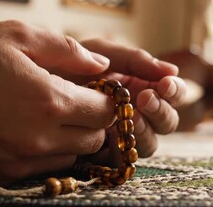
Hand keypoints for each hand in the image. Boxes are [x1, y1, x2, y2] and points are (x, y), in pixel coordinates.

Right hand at [0, 21, 116, 183]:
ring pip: (73, 155)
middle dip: (95, 119)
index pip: (106, 112)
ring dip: (75, 136)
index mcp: (49, 101)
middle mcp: (40, 138)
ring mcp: (20, 160)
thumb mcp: (17, 36)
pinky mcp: (1, 173)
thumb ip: (68, 50)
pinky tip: (34, 129)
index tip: (99, 89)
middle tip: (80, 100)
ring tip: (56, 114)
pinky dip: (51, 151)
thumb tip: (101, 66)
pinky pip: (46, 168)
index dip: (109, 99)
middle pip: (95, 138)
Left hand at [51, 39, 186, 164]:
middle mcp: (137, 112)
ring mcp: (122, 134)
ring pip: (150, 143)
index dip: (176, 90)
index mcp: (142, 86)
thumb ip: (136, 60)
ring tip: (128, 116)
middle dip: (160, 111)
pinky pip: (124, 158)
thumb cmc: (72, 63)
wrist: (36, 79)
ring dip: (144, 130)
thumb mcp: (104, 53)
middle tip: (143, 99)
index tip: (165, 84)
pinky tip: (112, 134)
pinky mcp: (105, 152)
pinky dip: (123, 147)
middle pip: (167, 122)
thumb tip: (173, 70)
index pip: (172, 93)